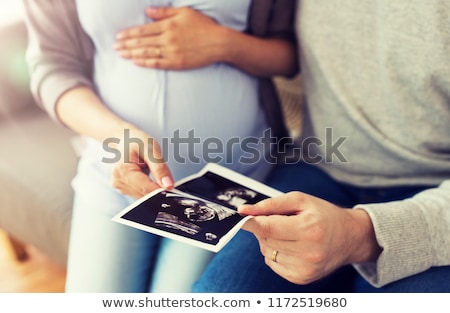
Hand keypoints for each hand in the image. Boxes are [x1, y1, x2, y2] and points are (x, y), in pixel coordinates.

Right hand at [110, 127, 173, 198]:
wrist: (123, 139)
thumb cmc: (135, 140)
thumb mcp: (151, 148)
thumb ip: (160, 168)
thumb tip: (168, 186)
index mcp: (123, 170)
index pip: (146, 189)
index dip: (161, 190)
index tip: (171, 187)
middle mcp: (119, 181)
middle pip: (145, 194)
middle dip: (158, 188)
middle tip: (163, 174)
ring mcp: (120, 187)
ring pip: (145, 196)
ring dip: (153, 187)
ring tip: (152, 171)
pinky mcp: (124, 190)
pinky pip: (141, 194)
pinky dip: (149, 187)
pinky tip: (148, 176)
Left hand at [114, 7, 224, 69]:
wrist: (219, 43)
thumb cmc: (203, 26)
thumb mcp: (184, 12)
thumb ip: (164, 12)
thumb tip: (147, 12)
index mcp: (168, 26)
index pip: (143, 30)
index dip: (129, 34)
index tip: (118, 36)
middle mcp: (168, 39)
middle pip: (142, 42)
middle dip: (126, 45)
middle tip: (114, 47)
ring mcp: (172, 52)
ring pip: (147, 53)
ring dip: (132, 54)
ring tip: (121, 55)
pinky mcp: (177, 63)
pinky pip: (157, 63)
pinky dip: (145, 63)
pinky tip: (136, 62)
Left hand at [238, 192, 381, 284]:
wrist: (350, 238)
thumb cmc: (323, 214)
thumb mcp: (300, 200)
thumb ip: (270, 204)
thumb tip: (244, 211)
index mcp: (309, 229)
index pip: (267, 228)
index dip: (250, 222)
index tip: (242, 216)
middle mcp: (308, 253)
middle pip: (265, 240)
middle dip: (265, 228)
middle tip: (280, 220)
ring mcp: (305, 269)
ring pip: (266, 252)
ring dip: (270, 241)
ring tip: (290, 233)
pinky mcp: (301, 278)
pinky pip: (272, 264)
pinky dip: (276, 253)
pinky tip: (292, 246)